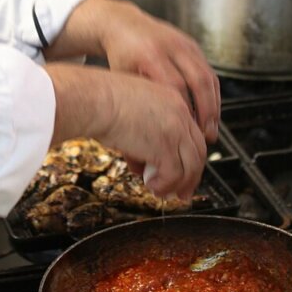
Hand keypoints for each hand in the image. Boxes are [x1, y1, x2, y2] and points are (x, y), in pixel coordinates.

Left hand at [45, 0, 219, 141]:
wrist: (123, 24)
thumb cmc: (120, 56)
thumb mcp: (120, 82)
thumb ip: (129, 113)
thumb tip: (136, 155)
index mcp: (150, 55)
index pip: (175, 87)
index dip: (185, 112)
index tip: (188, 134)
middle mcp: (171, 46)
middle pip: (198, 80)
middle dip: (206, 112)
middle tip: (207, 136)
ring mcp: (184, 43)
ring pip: (208, 76)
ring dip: (214, 105)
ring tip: (211, 129)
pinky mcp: (192, 44)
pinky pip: (209, 71)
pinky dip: (212, 93)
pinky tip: (209, 111)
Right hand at [45, 63, 206, 199]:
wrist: (93, 99)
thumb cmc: (100, 100)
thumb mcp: (131, 112)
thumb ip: (143, 135)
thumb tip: (143, 163)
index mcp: (173, 100)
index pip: (190, 132)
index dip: (188, 154)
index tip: (183, 169)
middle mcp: (179, 113)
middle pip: (197, 150)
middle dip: (191, 175)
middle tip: (182, 190)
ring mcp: (175, 130)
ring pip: (191, 165)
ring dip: (179, 184)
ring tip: (164, 192)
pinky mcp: (165, 146)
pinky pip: (174, 175)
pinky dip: (164, 185)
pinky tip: (152, 187)